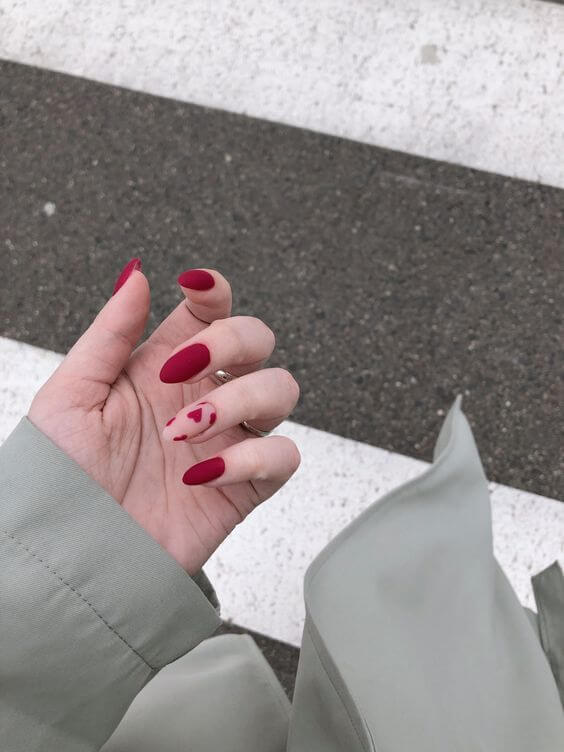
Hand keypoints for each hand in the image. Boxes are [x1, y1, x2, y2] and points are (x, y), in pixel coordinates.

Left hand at [28, 260, 300, 574]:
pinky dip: (251, 459)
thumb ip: (111, 333)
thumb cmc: (62, 477)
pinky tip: (201, 475)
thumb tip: (138, 274)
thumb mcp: (72, 395)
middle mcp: (202, 395)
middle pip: (258, 340)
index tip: (195, 288)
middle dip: (232, 343)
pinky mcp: (244, 485)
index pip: (210, 312)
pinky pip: (283, 456)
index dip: (214, 292)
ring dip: (239, 401)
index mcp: (163, 367)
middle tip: (181, 371)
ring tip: (184, 433)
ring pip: (281, 390)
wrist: (72, 555)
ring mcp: (227, 438)